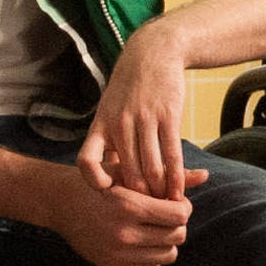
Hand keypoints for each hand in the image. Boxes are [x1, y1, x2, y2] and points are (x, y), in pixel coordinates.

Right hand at [47, 162, 204, 265]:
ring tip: (156, 226)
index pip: (180, 214)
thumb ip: (168, 176)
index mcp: (129, 205)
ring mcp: (117, 253)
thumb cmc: (100, 181)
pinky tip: (142, 238)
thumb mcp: (130, 172)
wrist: (60, 202)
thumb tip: (205, 175)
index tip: (173, 201)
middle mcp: (123, 233)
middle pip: (178, 235)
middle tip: (166, 213)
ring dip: (168, 240)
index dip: (183, 206)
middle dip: (177, 223)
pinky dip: (153, 253)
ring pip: (168, 255)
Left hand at [84, 16, 193, 196]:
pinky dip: (176, 178)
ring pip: (150, 169)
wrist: (153, 53)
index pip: (86, 161)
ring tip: (165, 206)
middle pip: (126, 173)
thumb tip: (110, 174)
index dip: (94, 181)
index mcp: (101, 124)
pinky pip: (172, 155)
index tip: (108, 191)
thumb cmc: (130, 87)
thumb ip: (109, 140)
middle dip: (138, 198)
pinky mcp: (168, 117)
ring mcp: (144, 120)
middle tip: (147, 212)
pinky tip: (179, 190)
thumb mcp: (109, 109)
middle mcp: (119, 124)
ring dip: (159, 192)